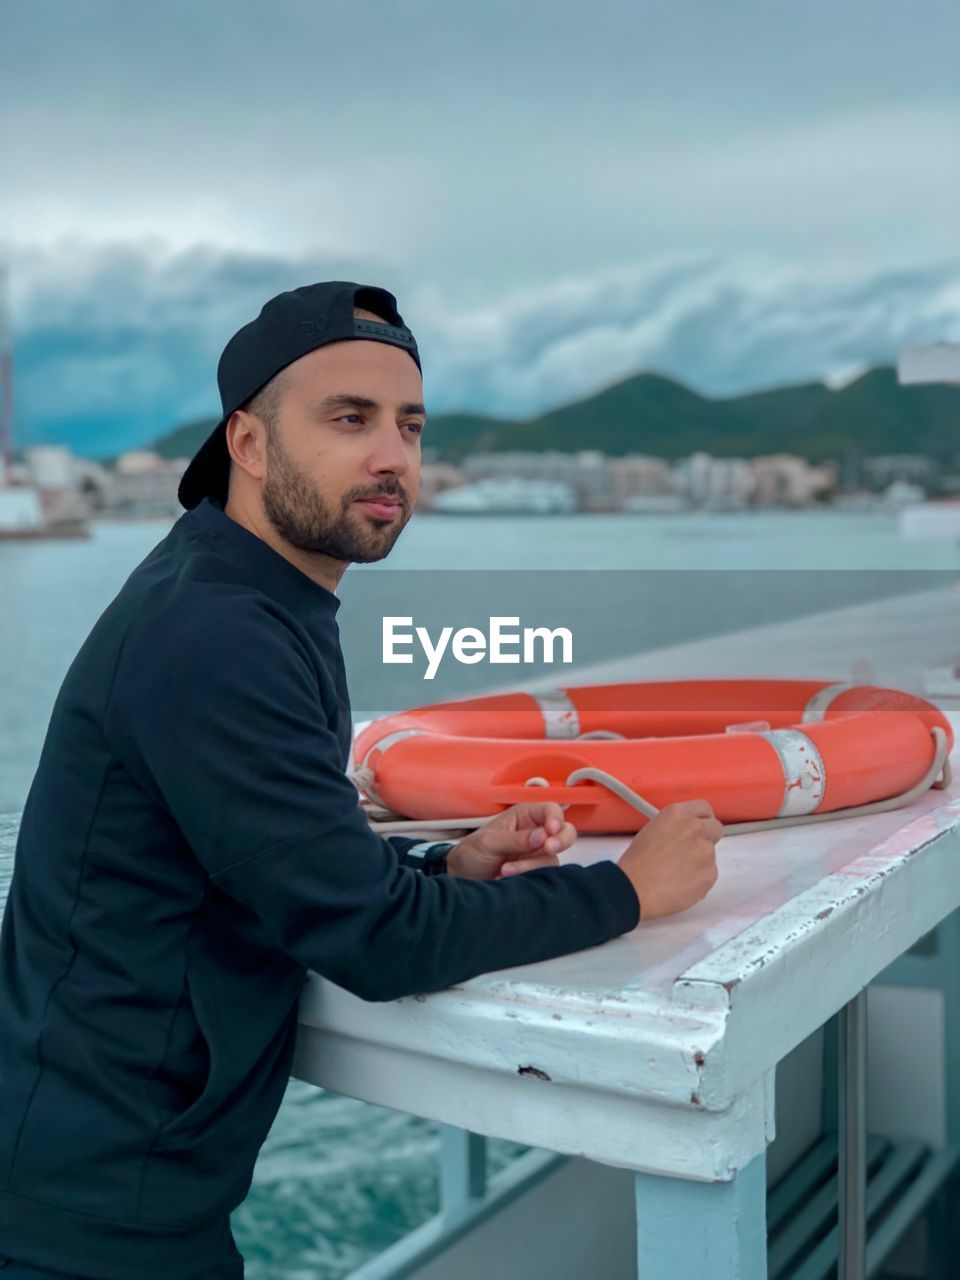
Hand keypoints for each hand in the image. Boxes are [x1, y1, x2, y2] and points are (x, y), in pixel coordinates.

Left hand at [446, 802, 576, 880]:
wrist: (461, 878)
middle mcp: (535, 832)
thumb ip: (515, 839)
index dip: (556, 818)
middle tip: (549, 848)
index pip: (550, 810)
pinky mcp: (534, 872)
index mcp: (524, 816)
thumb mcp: (489, 842)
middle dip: (561, 840)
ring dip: (532, 865)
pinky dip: (529, 877)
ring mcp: (537, 854)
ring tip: (505, 870)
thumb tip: (543, 836)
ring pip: (553, 857)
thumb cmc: (472, 852)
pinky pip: (544, 874)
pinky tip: (507, 878)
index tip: (551, 831)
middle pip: (565, 831)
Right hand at [617, 799, 721, 919]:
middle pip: (715, 828)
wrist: (635, 889)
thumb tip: (684, 833)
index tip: (699, 827)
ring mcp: (705, 851)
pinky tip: (681, 884)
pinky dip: (699, 879)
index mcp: (677, 814)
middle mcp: (694, 828)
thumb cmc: (636, 864)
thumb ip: (674, 826)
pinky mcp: (711, 873)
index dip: (702, 819)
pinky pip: (710, 874)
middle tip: (692, 851)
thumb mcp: (651, 830)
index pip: (704, 807)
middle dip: (707, 838)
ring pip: (711, 854)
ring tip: (677, 873)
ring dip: (700, 861)